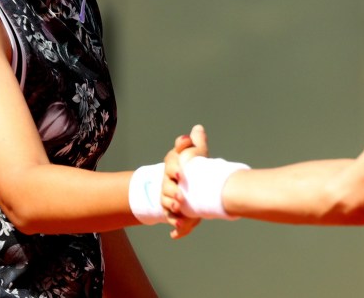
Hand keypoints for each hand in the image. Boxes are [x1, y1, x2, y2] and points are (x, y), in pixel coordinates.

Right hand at [163, 124, 208, 238]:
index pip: (171, 164)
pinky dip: (177, 228)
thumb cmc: (193, 167)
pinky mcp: (175, 214)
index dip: (175, 169)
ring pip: (167, 205)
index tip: (182, 173)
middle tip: (182, 196)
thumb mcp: (195, 154)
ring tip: (181, 211)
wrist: (191, 186)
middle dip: (173, 192)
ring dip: (173, 209)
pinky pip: (174, 222)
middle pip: (166, 188)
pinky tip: (176, 234)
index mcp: (174, 167)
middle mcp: (168, 183)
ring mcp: (170, 199)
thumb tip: (197, 129)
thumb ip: (195, 143)